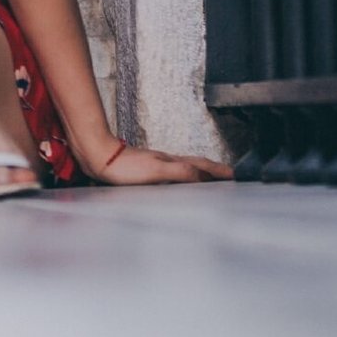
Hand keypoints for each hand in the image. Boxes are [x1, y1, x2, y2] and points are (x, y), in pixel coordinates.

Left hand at [82, 134, 233, 184]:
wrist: (98, 157)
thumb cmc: (123, 167)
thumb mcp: (156, 172)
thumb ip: (180, 173)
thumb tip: (203, 175)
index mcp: (172, 162)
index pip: (203, 166)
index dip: (220, 172)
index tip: (237, 176)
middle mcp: (167, 161)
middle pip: (198, 165)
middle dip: (216, 171)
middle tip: (231, 176)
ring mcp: (158, 164)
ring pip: (187, 167)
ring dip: (202, 173)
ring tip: (212, 178)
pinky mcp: (146, 170)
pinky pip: (174, 172)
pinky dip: (185, 176)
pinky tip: (179, 180)